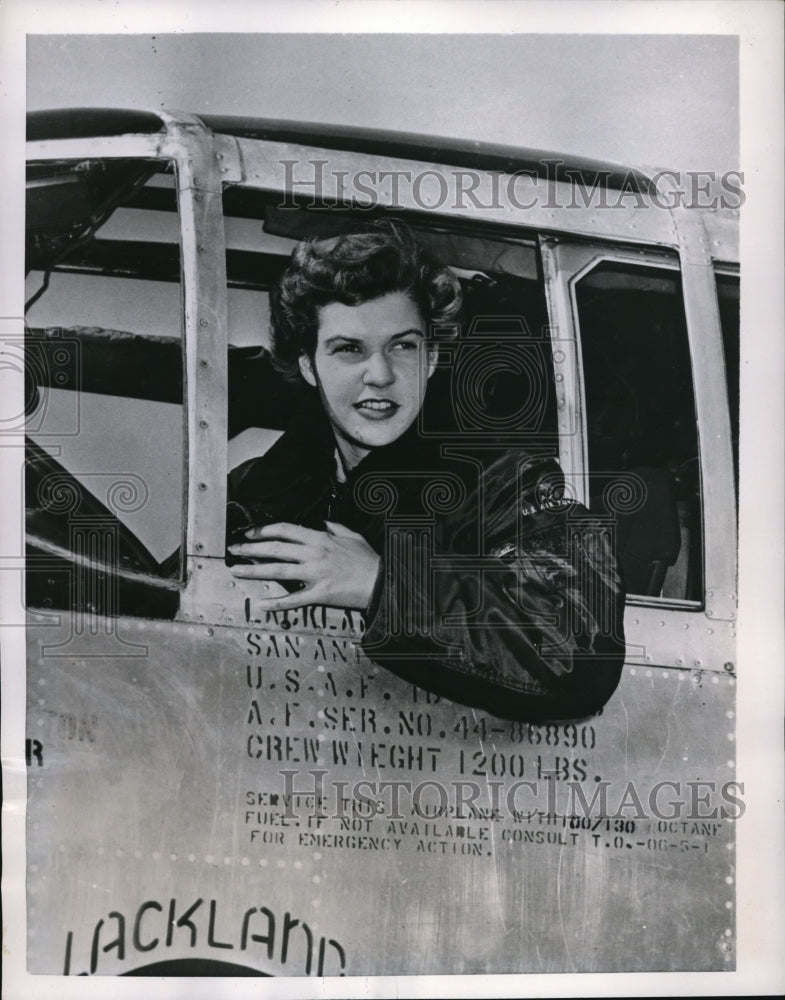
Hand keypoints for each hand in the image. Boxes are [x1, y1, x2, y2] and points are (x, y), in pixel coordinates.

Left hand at [228, 521, 380, 610]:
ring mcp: (316, 574)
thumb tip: (322, 523)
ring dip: (255, 570)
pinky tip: (262, 604)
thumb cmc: (367, 560)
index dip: (264, 530)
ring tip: (237, 570)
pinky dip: (277, 603)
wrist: (382, 581)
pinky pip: (294, 599)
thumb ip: (335, 528)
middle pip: (275, 549)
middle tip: (234, 549)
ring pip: (278, 571)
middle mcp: (314, 554)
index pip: (285, 530)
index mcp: (320, 539)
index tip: (250, 533)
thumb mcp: (352, 536)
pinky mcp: (319, 594)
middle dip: (251, 548)